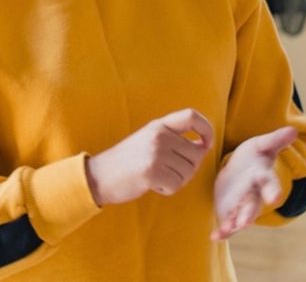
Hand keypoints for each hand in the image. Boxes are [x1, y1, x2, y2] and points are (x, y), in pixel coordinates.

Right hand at [86, 108, 214, 206]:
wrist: (99, 176)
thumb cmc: (127, 161)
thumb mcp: (149, 139)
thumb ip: (173, 139)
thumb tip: (204, 146)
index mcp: (159, 125)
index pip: (191, 116)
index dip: (206, 129)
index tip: (206, 143)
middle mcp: (159, 136)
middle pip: (196, 153)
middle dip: (189, 168)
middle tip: (169, 172)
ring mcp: (155, 153)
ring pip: (188, 172)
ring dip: (177, 180)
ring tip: (157, 177)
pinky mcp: (152, 172)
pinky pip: (176, 185)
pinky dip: (167, 190)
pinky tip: (152, 185)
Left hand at [211, 126, 297, 239]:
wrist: (240, 169)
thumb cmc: (253, 156)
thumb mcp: (262, 145)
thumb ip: (276, 139)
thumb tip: (293, 130)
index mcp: (263, 178)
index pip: (270, 184)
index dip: (272, 191)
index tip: (274, 198)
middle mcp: (254, 195)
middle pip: (253, 205)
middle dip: (249, 213)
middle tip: (246, 222)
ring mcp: (242, 206)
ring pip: (240, 218)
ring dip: (233, 225)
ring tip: (226, 230)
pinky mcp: (230, 212)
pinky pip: (227, 225)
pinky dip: (222, 232)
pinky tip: (214, 236)